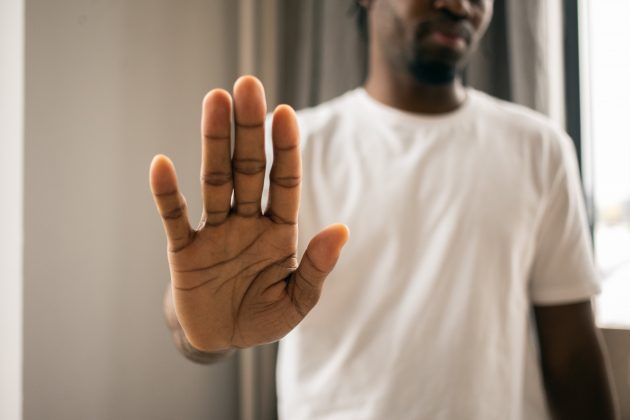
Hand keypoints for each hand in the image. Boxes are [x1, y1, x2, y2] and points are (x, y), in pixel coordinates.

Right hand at [150, 76, 348, 351]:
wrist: (221, 339)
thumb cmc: (263, 316)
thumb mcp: (297, 300)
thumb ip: (317, 268)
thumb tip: (341, 230)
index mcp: (278, 230)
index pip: (283, 182)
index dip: (284, 149)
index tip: (284, 113)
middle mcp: (246, 221)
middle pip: (247, 168)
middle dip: (248, 129)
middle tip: (248, 84)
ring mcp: (214, 232)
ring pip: (214, 181)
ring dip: (213, 142)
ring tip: (214, 101)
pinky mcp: (184, 252)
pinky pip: (174, 219)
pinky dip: (166, 195)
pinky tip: (161, 164)